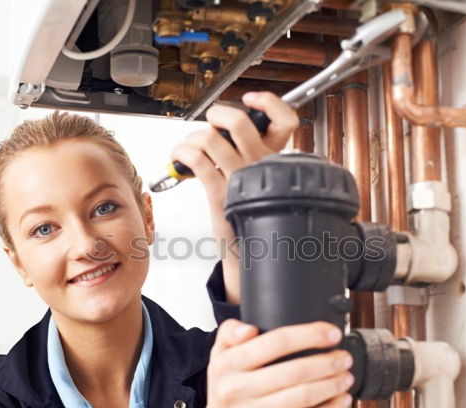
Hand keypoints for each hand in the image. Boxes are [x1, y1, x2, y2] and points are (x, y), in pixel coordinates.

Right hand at [161, 320, 353, 407]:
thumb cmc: (225, 396)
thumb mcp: (219, 359)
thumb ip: (229, 334)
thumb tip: (249, 327)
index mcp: (227, 364)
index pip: (274, 341)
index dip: (309, 335)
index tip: (331, 333)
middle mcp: (237, 389)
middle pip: (295, 370)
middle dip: (329, 362)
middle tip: (344, 357)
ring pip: (303, 396)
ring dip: (332, 385)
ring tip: (346, 376)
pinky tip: (340, 400)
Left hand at [169, 92, 299, 303]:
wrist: (246, 250)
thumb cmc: (248, 211)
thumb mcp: (259, 180)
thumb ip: (250, 152)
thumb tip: (222, 126)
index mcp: (276, 159)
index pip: (286, 119)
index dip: (269, 102)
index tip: (251, 100)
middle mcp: (261, 166)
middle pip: (238, 122)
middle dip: (215, 115)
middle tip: (210, 123)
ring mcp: (240, 179)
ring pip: (209, 137)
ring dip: (192, 138)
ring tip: (190, 148)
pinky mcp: (219, 193)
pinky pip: (195, 159)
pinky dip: (180, 152)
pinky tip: (179, 158)